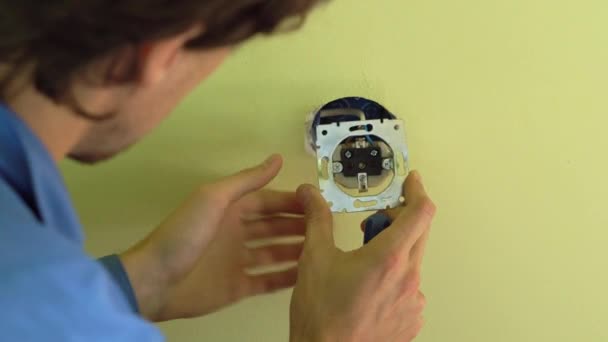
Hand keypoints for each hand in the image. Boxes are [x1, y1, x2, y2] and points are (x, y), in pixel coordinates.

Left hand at [121, 155, 305, 320]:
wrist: (154, 281)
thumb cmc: (184, 234)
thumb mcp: (214, 198)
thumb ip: (246, 181)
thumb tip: (277, 158)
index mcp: (230, 210)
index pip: (268, 202)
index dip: (291, 202)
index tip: (318, 204)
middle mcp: (236, 232)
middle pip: (274, 227)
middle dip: (298, 226)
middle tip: (326, 229)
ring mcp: (237, 260)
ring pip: (274, 253)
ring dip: (296, 251)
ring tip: (322, 251)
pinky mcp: (237, 286)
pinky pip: (267, 279)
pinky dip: (286, 277)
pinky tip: (306, 274)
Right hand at [289, 171, 434, 341]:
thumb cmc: (321, 316)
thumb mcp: (315, 258)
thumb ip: (317, 219)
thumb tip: (311, 195)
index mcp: (388, 258)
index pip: (421, 212)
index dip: (418, 191)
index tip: (411, 183)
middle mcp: (408, 279)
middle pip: (419, 233)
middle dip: (398, 220)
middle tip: (372, 225)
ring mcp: (413, 302)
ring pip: (412, 261)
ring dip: (394, 252)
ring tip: (363, 264)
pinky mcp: (412, 319)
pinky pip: (411, 288)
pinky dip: (395, 279)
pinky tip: (370, 288)